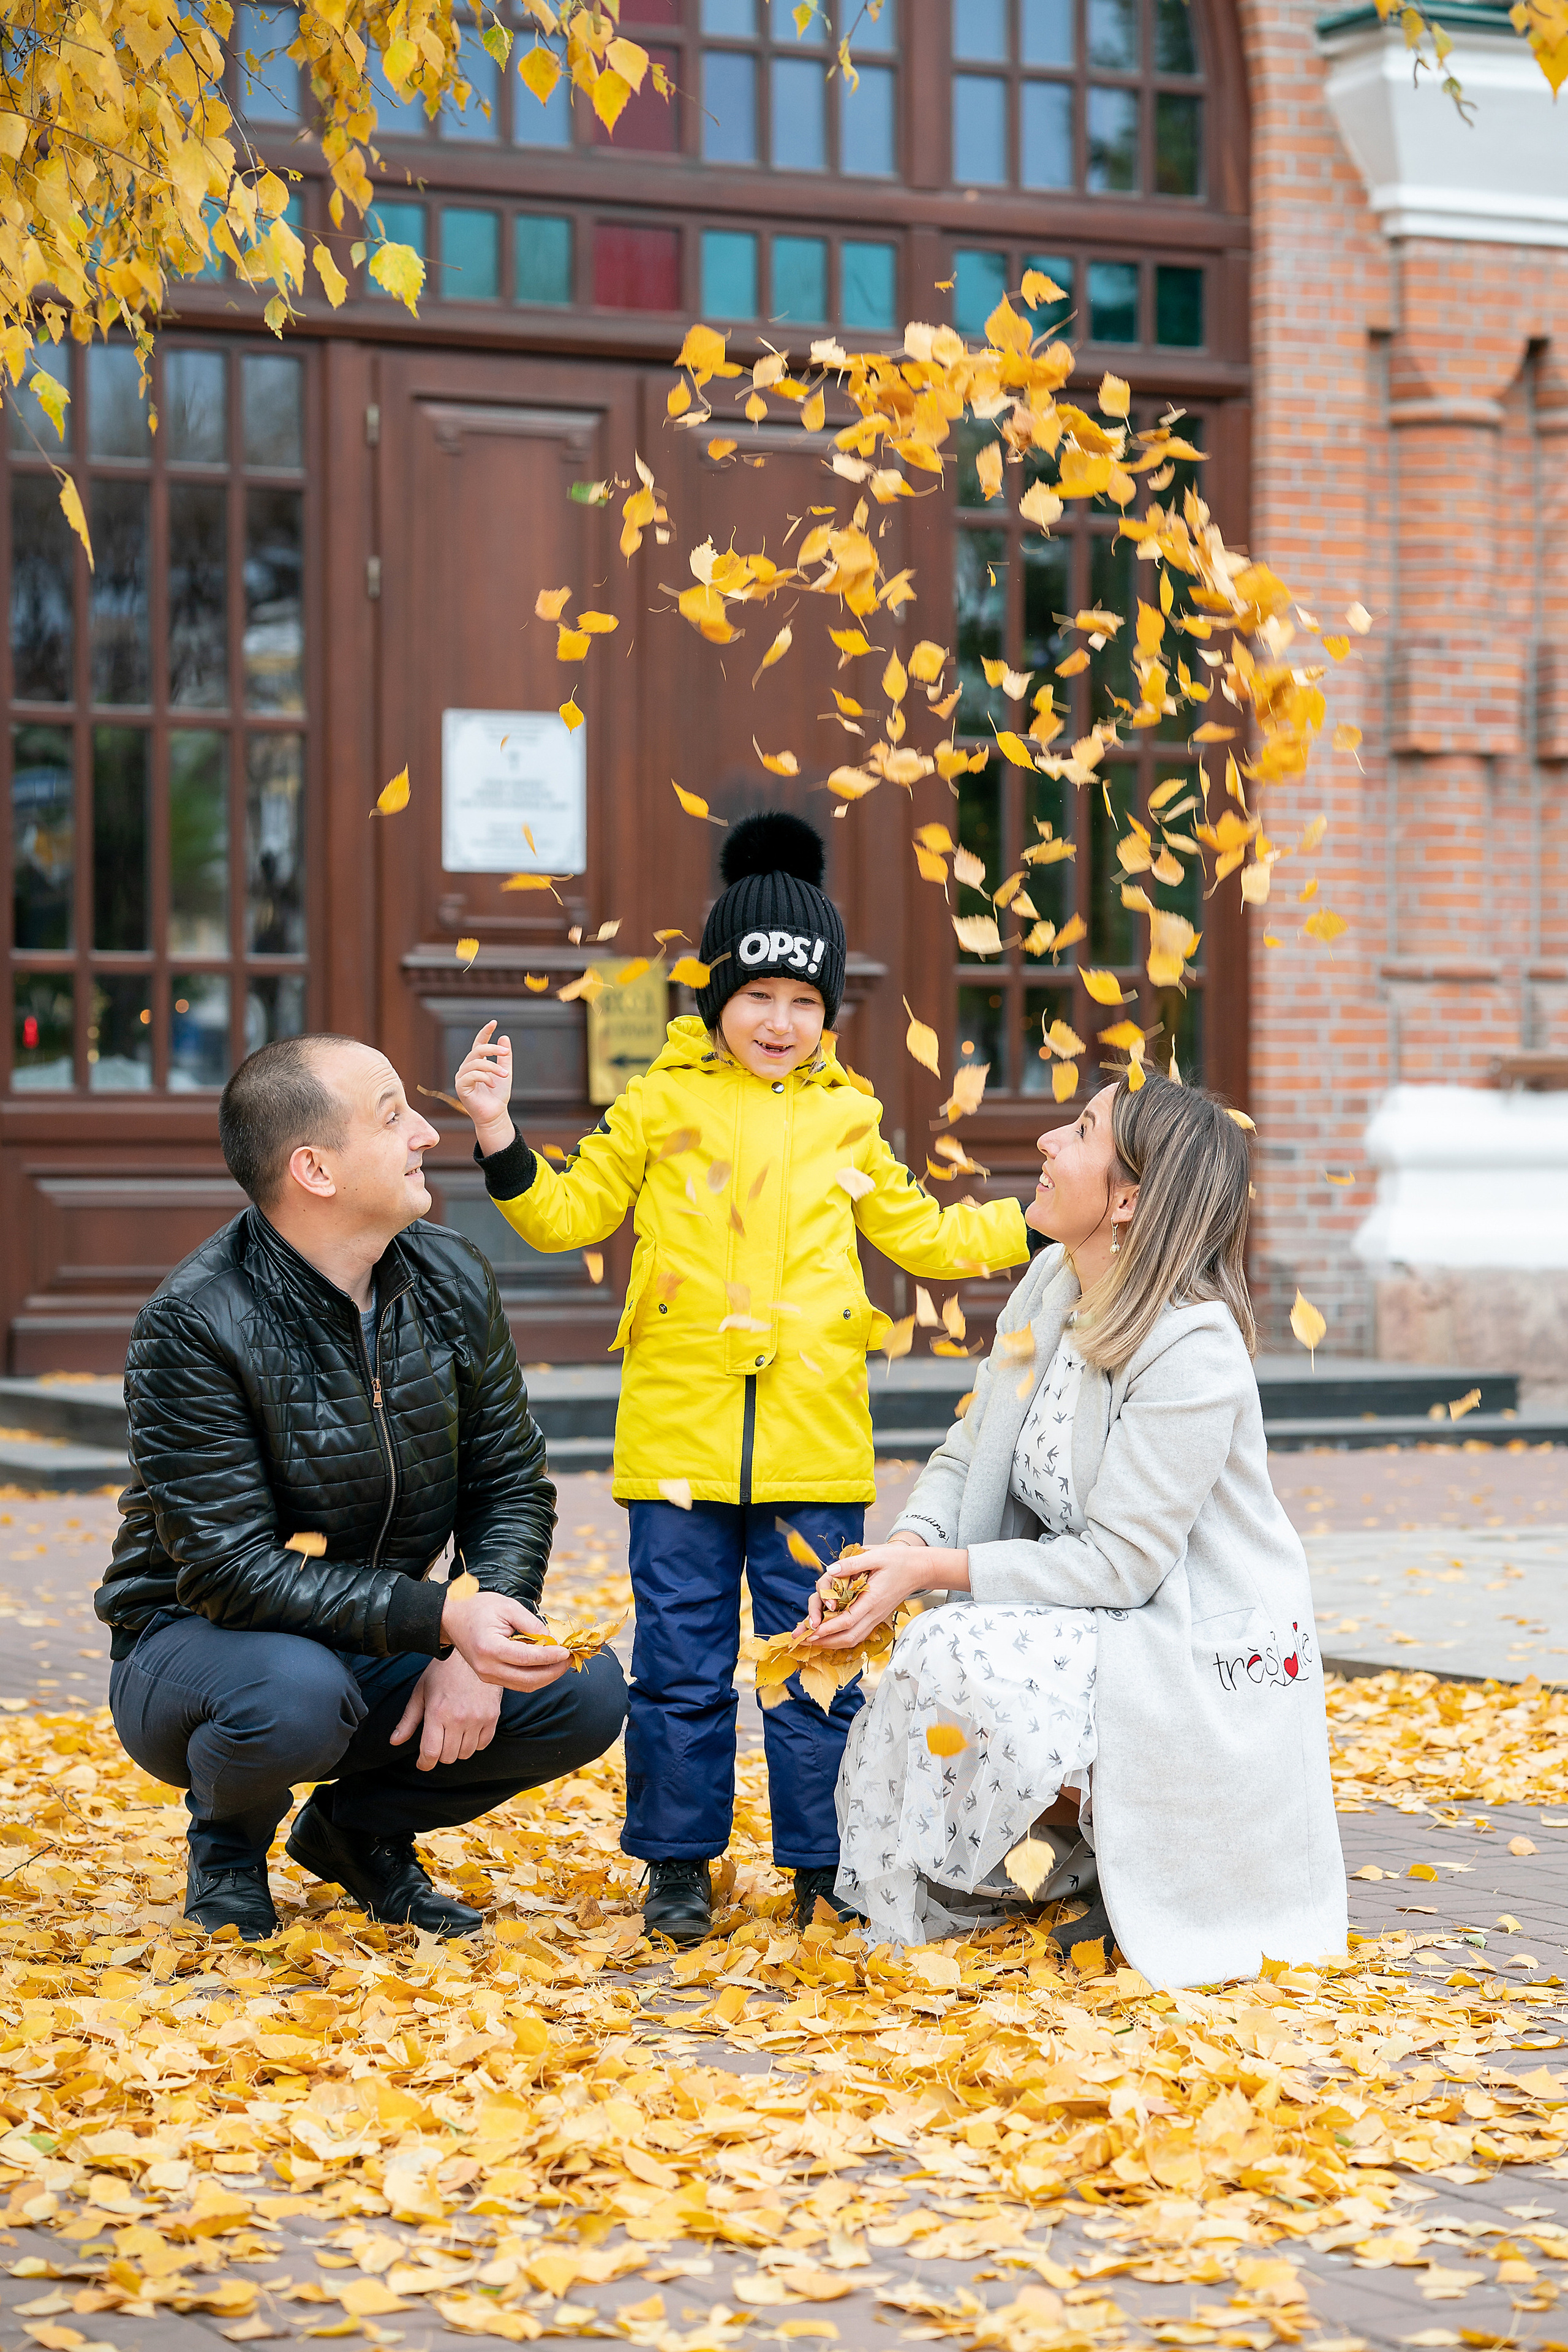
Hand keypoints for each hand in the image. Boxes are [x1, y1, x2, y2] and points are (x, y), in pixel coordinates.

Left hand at [390, 1650, 503, 1769]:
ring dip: (456, 1750)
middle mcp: (458, 1718)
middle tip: (437, 1743)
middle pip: (448, 1757)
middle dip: (439, 1755)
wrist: (473, 1654)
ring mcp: (478, 1718)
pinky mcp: (492, 1716)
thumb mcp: (421, 1692)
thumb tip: (394, 1741)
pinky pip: (483, 1744)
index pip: (431, 1753)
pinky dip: (474, 1744)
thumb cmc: (443, 1671)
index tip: (423, 1763)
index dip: (424, 1763)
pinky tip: (467, 1731)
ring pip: (465, 1753)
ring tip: (452, 1736)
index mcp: (437, 1712)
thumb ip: (408, 1720)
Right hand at [441, 1585, 570, 1690]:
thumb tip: (552, 1639)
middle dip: (553, 1671)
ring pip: (525, 1685)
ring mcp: (487, 1676)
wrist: (451, 1618)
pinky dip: (535, 1677)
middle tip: (569, 1659)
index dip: (549, 1656)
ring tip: (562, 1663)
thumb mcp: (507, 1606)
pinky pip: (517, 1683)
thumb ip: (531, 1623)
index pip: (526, 1658)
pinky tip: (547, 1666)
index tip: (566, 1651)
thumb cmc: (478, 1608)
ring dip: (547, 1677)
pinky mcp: (490, 1678)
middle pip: (528, 1679)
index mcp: (489, 1648)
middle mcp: (487, 1667)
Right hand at [455, 1021, 515, 1157]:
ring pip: (476, 1062)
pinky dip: (485, 1078)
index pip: (478, 1043)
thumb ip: (504, 1057)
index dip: (485, 1032)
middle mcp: (467, 1068)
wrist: (495, 1115)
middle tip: (505, 1053)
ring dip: (493, 1068)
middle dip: (493, 1049)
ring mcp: (462, 1077)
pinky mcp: (460, 1086)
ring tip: (504, 1076)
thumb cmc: (498, 1096)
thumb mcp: (505, 1073)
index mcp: (476, 1063)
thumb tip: (504, 1037)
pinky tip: (492, 1085)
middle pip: (477, 1050)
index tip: (494, 1022)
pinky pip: (472, 1075)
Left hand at [800, 1541, 969, 1649]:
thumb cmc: (897, 1560)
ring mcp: (876, 1618)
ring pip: (852, 1638)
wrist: (919, 1569)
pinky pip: (857, 1634)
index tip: (809, 1631)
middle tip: (803, 1640)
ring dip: (831, 1642)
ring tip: (812, 1640)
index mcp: (872, 1600)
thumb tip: (830, 1571)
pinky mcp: (876, 1617)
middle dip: (824, 1641)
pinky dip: (841, 1638)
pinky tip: (828, 1635)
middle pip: (848, 1637)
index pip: (847, 1621)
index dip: (827, 1628)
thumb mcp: (875, 1555)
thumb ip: (852, 1564)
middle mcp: (874, 1613)